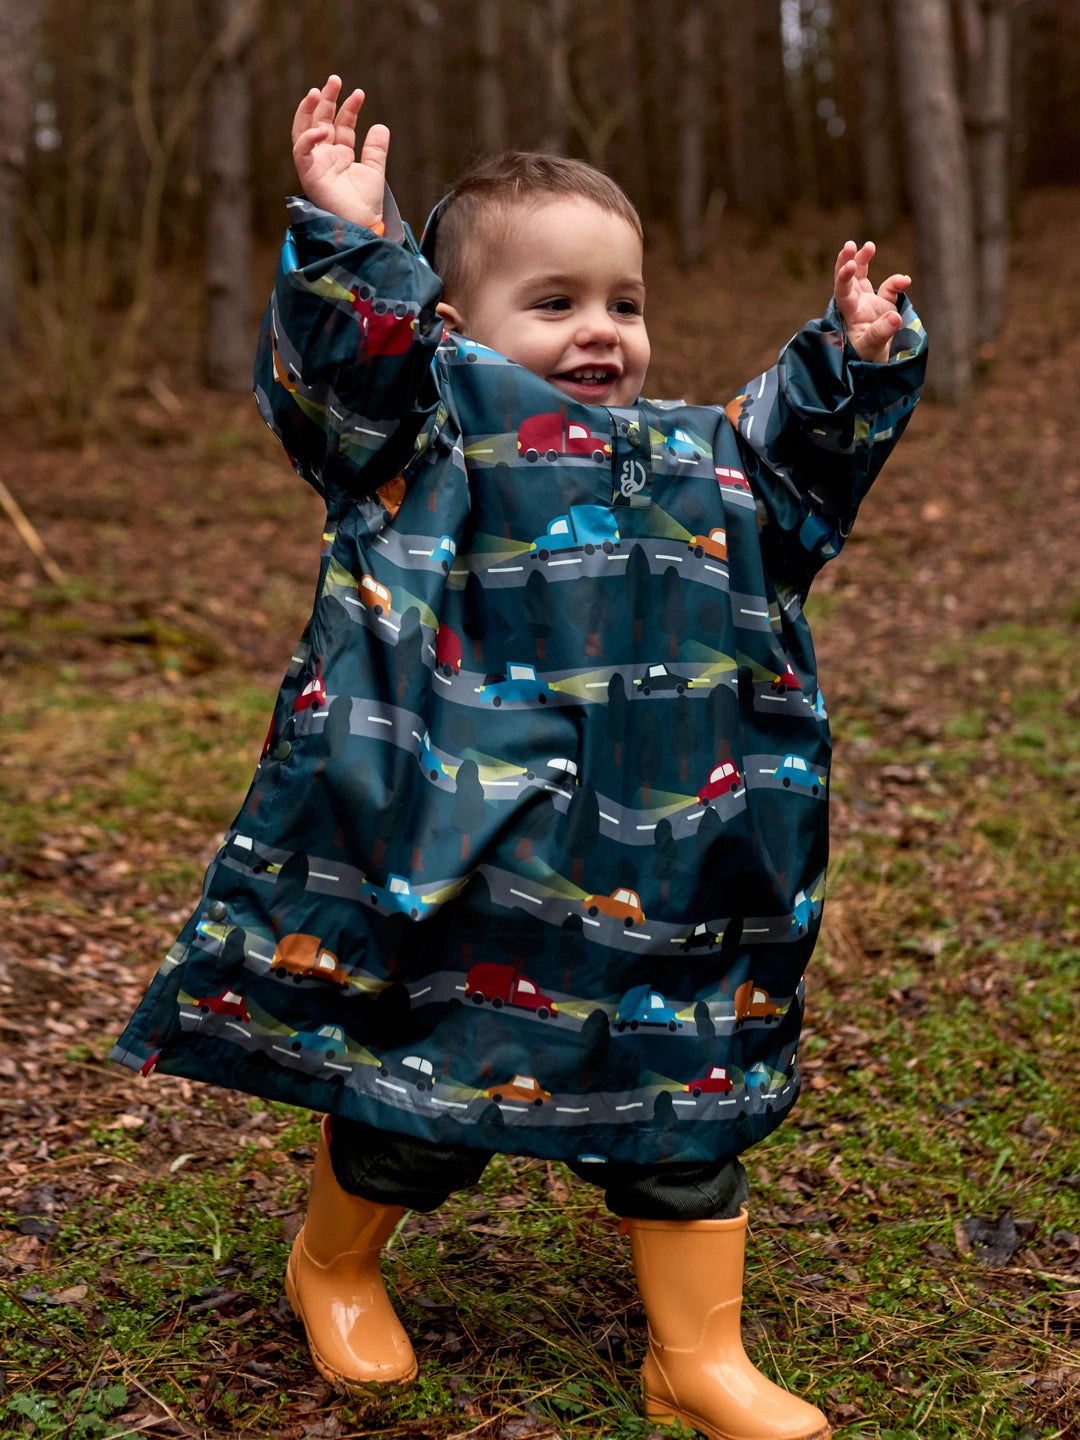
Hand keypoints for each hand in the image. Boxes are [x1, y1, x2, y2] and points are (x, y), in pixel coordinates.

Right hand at [291, 75, 387, 230]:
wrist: (362, 225)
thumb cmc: (365, 204)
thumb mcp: (374, 170)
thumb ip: (375, 149)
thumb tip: (381, 125)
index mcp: (339, 154)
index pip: (340, 124)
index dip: (349, 108)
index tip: (359, 93)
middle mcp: (325, 156)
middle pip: (320, 120)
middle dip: (326, 99)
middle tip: (335, 79)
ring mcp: (315, 163)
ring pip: (305, 130)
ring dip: (309, 109)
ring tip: (317, 90)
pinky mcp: (308, 174)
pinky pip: (301, 151)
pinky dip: (309, 138)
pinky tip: (323, 129)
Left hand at [833, 241, 910, 363]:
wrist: (873, 368)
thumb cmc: (865, 360)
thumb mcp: (872, 349)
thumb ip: (881, 333)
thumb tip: (894, 317)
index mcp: (848, 314)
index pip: (842, 292)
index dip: (843, 278)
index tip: (850, 266)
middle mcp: (855, 305)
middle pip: (848, 278)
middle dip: (848, 260)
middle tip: (850, 245)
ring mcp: (868, 304)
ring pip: (862, 277)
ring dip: (863, 260)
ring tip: (869, 245)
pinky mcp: (883, 306)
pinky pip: (889, 288)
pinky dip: (897, 282)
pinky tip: (906, 281)